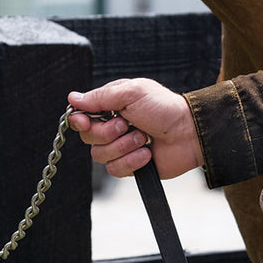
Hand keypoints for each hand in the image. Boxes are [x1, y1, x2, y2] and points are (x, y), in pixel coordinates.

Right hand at [67, 78, 203, 179]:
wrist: (189, 133)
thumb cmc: (164, 108)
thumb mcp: (131, 93)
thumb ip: (100, 97)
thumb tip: (73, 99)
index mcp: (111, 106)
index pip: (81, 116)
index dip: (79, 120)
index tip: (84, 121)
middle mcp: (113, 126)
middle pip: (88, 137)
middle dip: (107, 132)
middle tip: (127, 124)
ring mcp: (121, 147)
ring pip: (100, 155)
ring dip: (123, 146)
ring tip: (143, 138)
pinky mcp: (130, 165)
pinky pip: (115, 169)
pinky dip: (132, 161)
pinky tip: (147, 153)